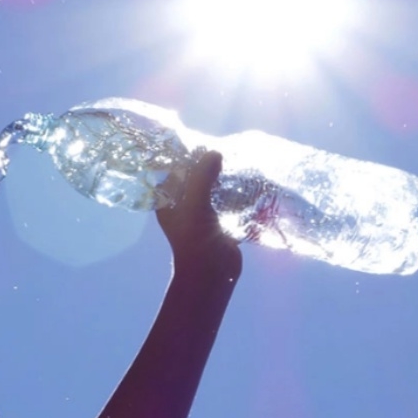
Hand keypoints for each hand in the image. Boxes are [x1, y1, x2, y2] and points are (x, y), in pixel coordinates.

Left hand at [156, 151, 242, 281]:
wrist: (212, 275)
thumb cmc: (195, 240)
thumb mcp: (194, 205)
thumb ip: (201, 177)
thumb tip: (214, 152)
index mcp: (169, 201)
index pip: (174, 171)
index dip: (187, 156)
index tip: (203, 142)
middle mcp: (183, 206)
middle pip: (195, 178)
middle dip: (209, 166)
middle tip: (225, 150)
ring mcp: (203, 214)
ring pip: (213, 189)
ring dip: (224, 179)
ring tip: (238, 161)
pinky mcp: (221, 222)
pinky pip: (227, 201)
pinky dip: (235, 193)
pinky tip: (248, 181)